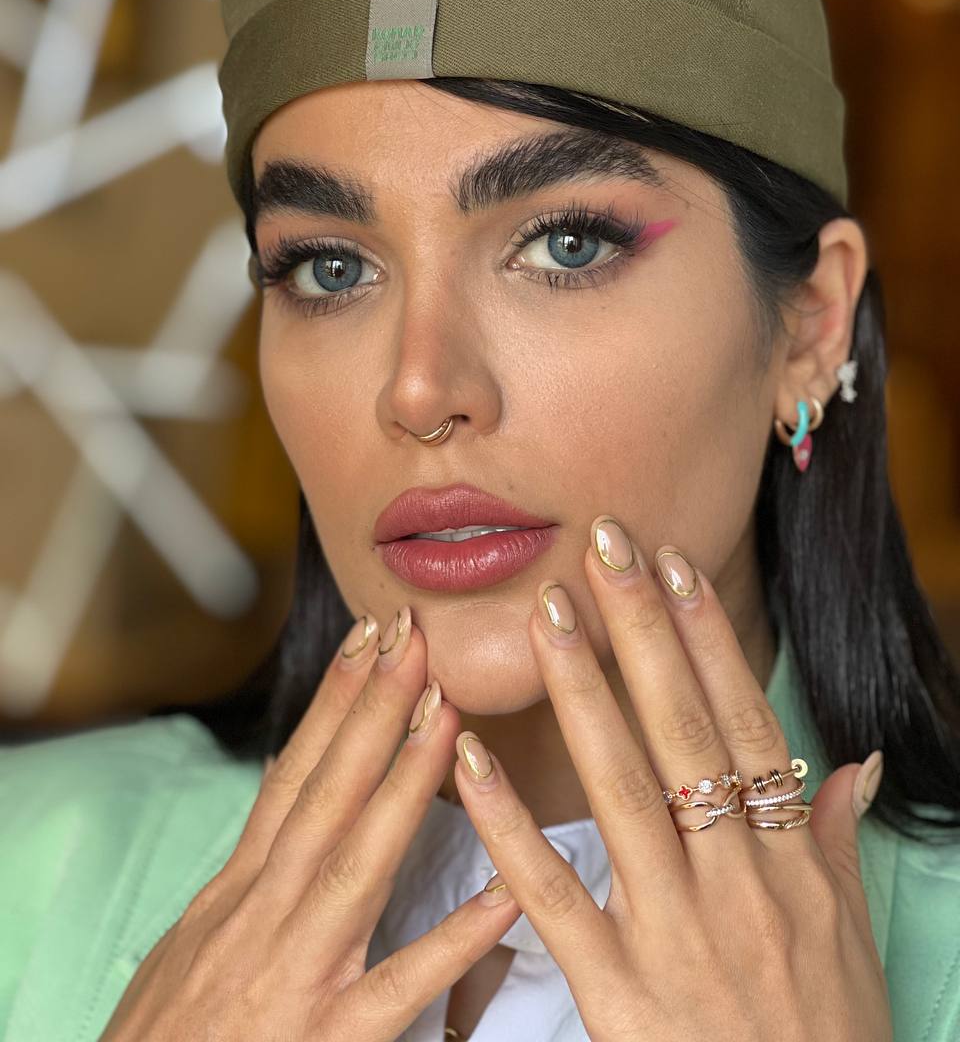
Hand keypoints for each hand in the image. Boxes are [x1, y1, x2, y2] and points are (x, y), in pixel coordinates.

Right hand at [99, 610, 521, 1040]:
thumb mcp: (189, 942)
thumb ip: (244, 867)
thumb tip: (280, 780)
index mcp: (237, 893)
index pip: (293, 776)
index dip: (332, 703)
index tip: (368, 637)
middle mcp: (265, 916)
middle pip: (327, 795)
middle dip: (371, 711)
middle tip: (415, 637)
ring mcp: (297, 974)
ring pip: (358, 863)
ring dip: (404, 786)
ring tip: (447, 717)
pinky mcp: (327, 1041)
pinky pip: (401, 986)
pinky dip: (452, 941)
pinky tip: (504, 897)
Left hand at [451, 516, 893, 1040]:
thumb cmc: (826, 1039)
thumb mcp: (850, 935)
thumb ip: (838, 840)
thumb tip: (853, 760)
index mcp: (790, 861)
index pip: (741, 721)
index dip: (706, 638)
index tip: (671, 564)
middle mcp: (735, 880)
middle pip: (682, 730)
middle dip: (640, 631)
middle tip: (601, 545)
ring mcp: (675, 930)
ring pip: (620, 788)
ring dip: (580, 693)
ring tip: (545, 615)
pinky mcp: (617, 988)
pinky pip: (554, 893)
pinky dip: (508, 823)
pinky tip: (469, 758)